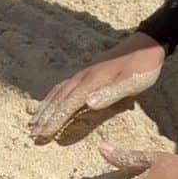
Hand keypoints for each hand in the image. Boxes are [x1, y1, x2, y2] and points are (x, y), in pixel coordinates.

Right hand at [29, 31, 164, 139]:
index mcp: (92, 81)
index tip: (42, 134)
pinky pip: (64, 86)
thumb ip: (110, 93)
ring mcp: (84, 74)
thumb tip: (87, 104)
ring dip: (45, 106)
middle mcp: (83, 77)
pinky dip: (53, 96)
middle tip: (31, 132)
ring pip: (59, 91)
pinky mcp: (87, 73)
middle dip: (45, 116)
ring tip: (33, 120)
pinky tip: (51, 101)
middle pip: (59, 98)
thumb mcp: (131, 82)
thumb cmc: (142, 67)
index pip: (68, 104)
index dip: (55, 120)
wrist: (146, 44)